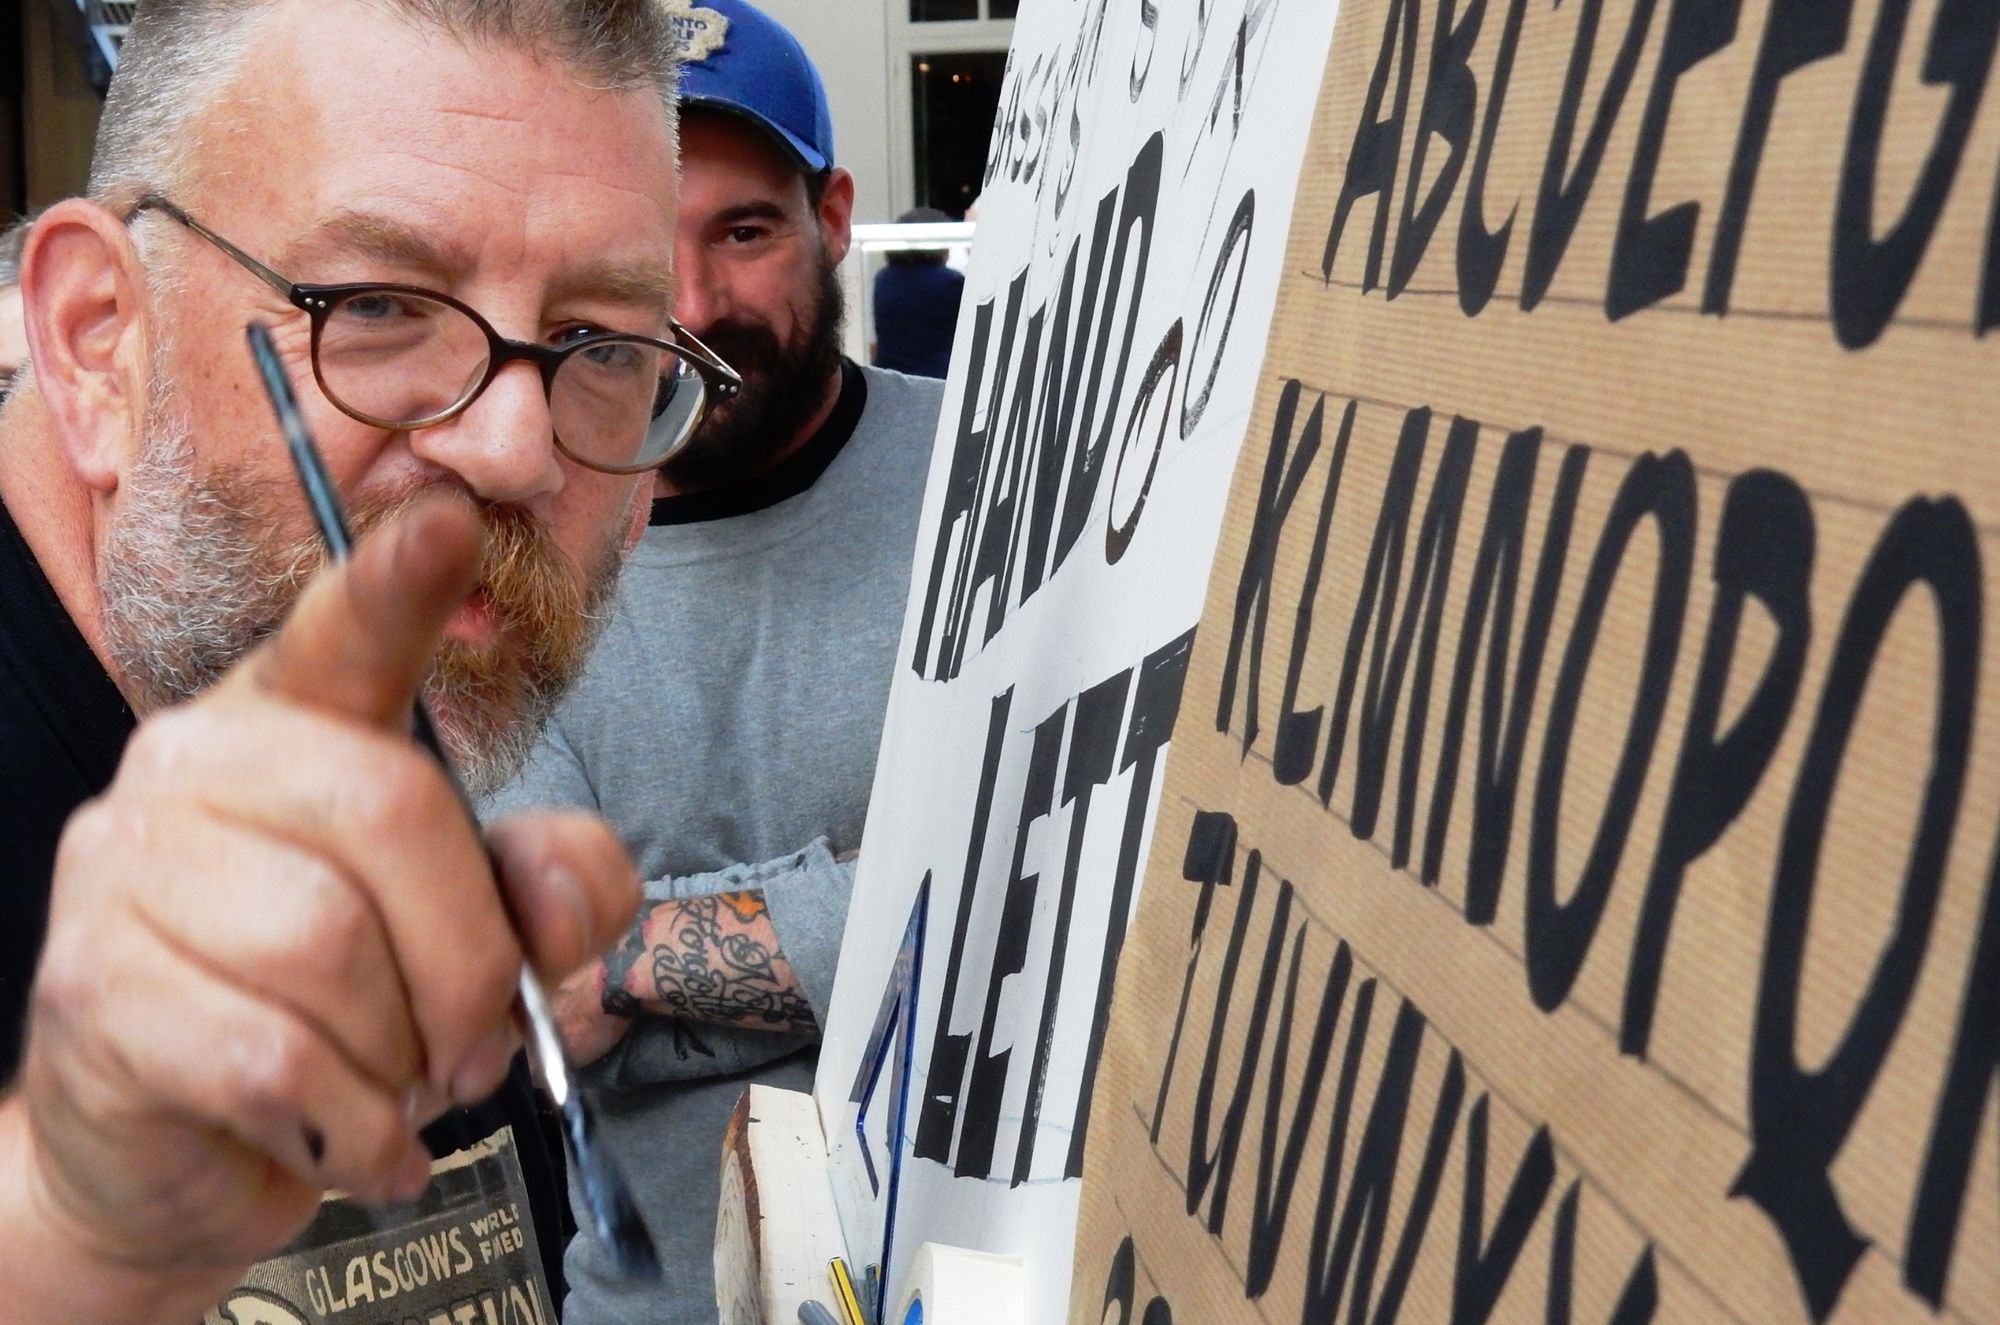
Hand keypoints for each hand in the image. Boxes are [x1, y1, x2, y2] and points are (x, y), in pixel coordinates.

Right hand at [1, 498, 637, 1322]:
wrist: (183, 1152)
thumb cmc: (348, 1014)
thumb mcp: (485, 943)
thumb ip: (556, 892)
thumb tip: (549, 875)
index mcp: (301, 721)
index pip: (349, 632)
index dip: (400, 580)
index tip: (447, 519)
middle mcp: (199, 759)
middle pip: (391, 812)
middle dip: (470, 958)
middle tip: (476, 1042)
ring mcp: (125, 866)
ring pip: (326, 947)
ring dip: (401, 1054)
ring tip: (397, 1089)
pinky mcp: (90, 987)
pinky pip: (269, 1058)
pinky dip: (347, 1127)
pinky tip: (352, 1144)